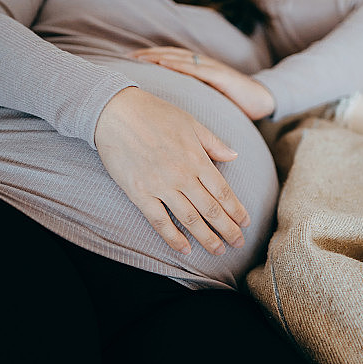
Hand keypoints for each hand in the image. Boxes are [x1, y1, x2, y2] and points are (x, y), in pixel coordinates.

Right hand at [94, 87, 250, 255]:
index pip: (223, 191)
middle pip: (210, 209)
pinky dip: (173, 237)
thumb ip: (213, 143)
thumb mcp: (190, 122)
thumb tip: (234, 156)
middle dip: (228, 229)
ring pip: (189, 218)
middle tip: (239, 243)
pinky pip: (159, 221)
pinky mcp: (139, 193)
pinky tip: (185, 249)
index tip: (246, 222)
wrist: (116, 112)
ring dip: (206, 237)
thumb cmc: (155, 113)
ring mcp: (160, 186)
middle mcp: (182, 175)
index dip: (236, 210)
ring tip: (218, 251)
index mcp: (197, 158)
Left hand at [128, 47, 274, 119]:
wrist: (262, 101)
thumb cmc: (235, 103)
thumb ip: (189, 101)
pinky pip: (196, 68)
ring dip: (159, 56)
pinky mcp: (221, 76)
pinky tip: (165, 63)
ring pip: (180, 58)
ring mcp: (211, 68)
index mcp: (198, 71)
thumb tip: (166, 112)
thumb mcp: (207, 101)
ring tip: (141, 58)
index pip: (169, 60)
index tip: (129, 60)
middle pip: (169, 55)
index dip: (150, 58)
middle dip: (148, 55)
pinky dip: (179, 65)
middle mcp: (202, 65)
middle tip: (127, 57)